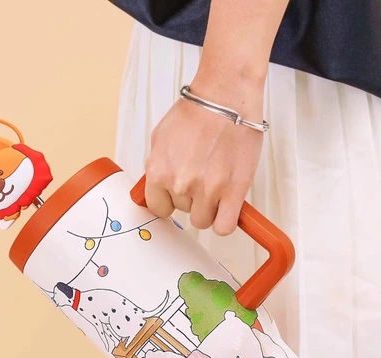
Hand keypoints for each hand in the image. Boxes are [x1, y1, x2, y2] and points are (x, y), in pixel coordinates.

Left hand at [145, 78, 264, 234]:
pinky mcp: (232, 192)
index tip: (177, 197)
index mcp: (159, 171)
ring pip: (204, 220)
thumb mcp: (160, 137)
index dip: (169, 202)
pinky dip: (225, 221)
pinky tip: (227, 208)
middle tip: (203, 177)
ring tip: (217, 185)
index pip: (158, 208)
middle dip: (192, 199)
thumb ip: (157, 166)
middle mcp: (180, 184)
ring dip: (210, 208)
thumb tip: (157, 186)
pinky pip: (224, 227)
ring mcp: (207, 190)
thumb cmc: (198, 112)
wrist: (226, 97)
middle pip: (183, 212)